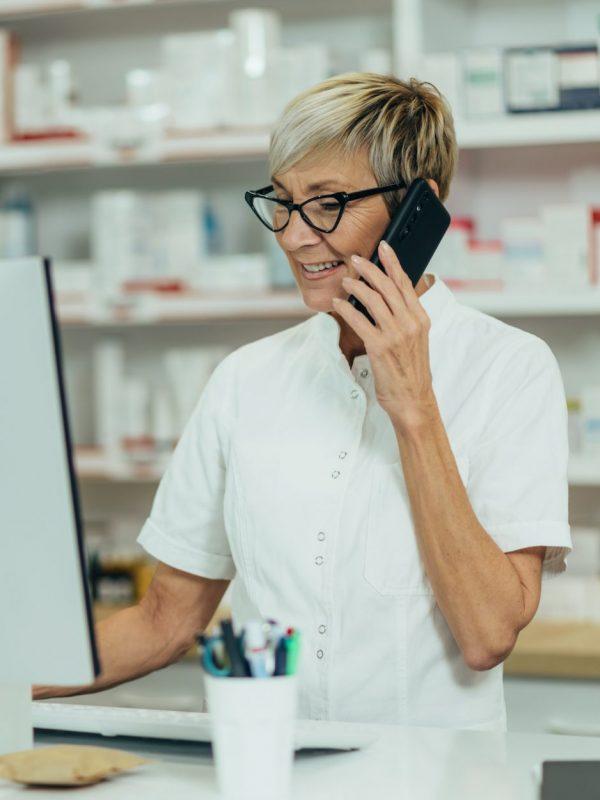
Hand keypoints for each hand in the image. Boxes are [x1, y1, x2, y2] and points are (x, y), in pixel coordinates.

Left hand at [333, 240, 436, 430]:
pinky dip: (346, 308)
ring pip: (372, 299)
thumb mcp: (417, 340)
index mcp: (420, 319)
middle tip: (355, 259)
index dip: (393, 262)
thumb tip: (392, 300)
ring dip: (355, 286)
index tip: (384, 247)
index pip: (405, 283)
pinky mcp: (379, 346)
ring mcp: (395, 334)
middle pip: (387, 286)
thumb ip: (407, 318)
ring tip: (344, 281)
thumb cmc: (412, 372)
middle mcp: (410, 323)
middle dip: (369, 268)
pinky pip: (359, 320)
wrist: (413, 399)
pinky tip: (337, 303)